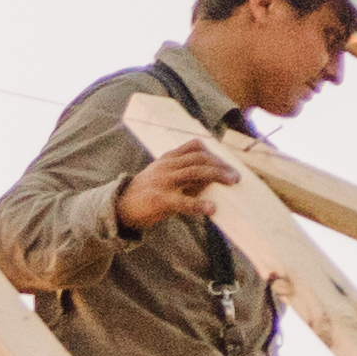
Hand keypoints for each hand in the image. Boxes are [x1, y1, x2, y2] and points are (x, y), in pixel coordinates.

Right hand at [112, 139, 230, 233]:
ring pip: (195, 172)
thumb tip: (211, 179)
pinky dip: (199, 205)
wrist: (120, 207)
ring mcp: (164, 181)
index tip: (227, 162)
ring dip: (217, 175)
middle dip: (220, 165)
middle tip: (236, 176)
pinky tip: (211, 209)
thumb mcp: (164, 177)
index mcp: (168, 158)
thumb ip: (185, 175)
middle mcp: (167, 166)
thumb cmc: (147, 193)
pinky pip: (184, 201)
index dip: (213, 152)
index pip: (194, 146)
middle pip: (199, 158)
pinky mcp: (161, 199)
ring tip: (232, 182)